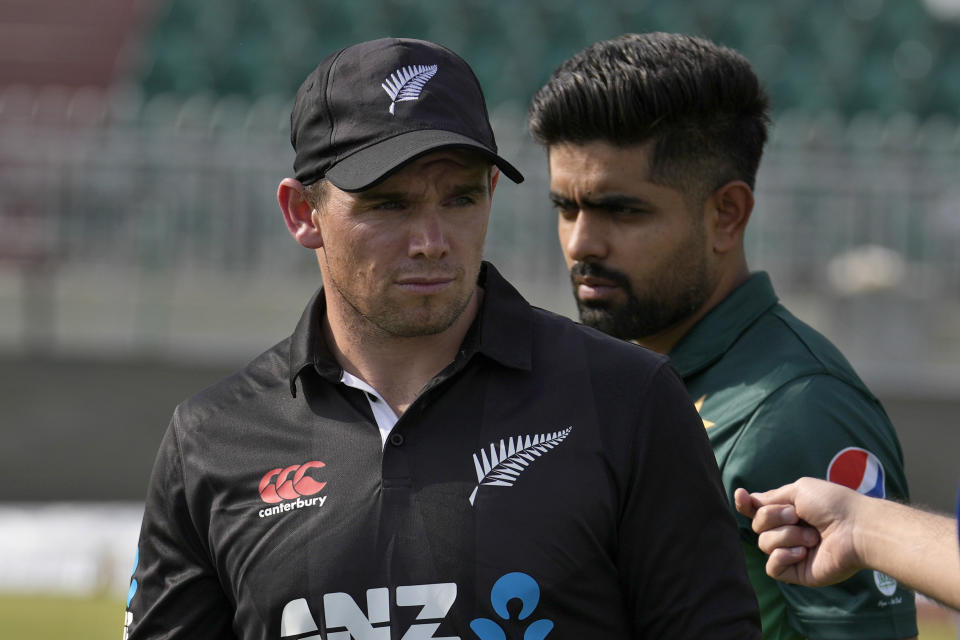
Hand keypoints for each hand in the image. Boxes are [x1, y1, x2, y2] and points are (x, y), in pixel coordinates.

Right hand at [734, 478, 866, 586]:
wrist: (857, 529)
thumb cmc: (833, 505)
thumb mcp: (799, 490)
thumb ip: (772, 497)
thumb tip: (751, 501)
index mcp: (788, 511)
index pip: (756, 510)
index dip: (745, 504)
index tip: (742, 496)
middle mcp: (787, 531)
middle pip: (756, 525)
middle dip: (773, 517)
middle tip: (797, 516)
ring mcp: (791, 552)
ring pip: (764, 544)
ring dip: (787, 536)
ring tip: (812, 536)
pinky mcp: (797, 572)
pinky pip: (773, 567)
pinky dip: (784, 556)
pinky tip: (802, 552)